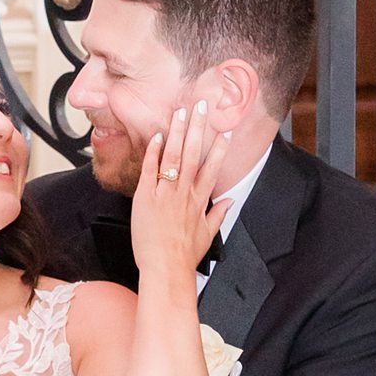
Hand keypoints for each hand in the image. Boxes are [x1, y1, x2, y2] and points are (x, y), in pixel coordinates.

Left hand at [129, 96, 231, 282]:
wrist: (165, 269)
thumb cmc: (184, 256)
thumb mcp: (207, 235)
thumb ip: (218, 214)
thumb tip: (230, 200)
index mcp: (199, 201)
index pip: (212, 167)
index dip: (219, 148)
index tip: (225, 130)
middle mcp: (184, 193)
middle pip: (194, 154)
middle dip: (199, 128)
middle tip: (202, 106)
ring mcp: (165, 194)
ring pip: (174, 157)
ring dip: (178, 132)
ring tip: (182, 112)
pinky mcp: (145, 198)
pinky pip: (150, 170)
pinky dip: (154, 152)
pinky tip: (158, 136)